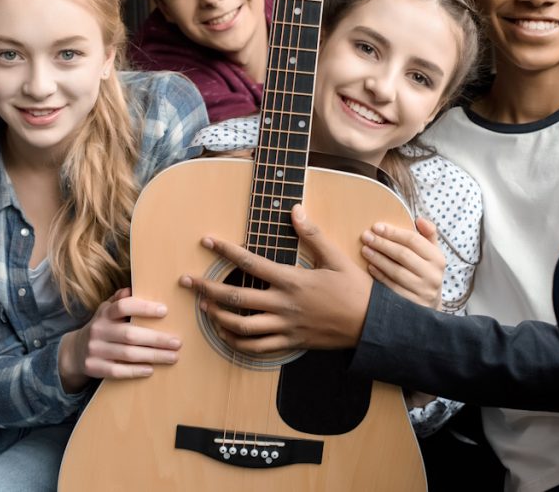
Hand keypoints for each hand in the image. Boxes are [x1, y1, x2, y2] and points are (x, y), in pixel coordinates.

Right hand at [58, 287, 180, 392]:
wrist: (75, 351)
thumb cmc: (102, 327)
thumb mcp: (107, 310)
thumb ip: (120, 300)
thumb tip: (133, 288)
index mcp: (104, 313)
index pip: (123, 306)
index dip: (143, 308)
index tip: (165, 310)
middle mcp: (98, 330)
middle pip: (130, 334)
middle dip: (156, 339)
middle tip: (177, 342)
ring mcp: (95, 350)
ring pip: (127, 354)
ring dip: (153, 356)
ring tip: (172, 356)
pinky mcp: (94, 367)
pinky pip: (117, 371)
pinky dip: (135, 371)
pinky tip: (151, 369)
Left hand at [179, 204, 371, 353]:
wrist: (371, 325)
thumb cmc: (355, 289)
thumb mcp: (336, 257)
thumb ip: (312, 234)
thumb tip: (295, 210)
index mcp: (292, 280)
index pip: (251, 263)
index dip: (226, 251)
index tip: (207, 242)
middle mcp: (283, 305)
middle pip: (236, 298)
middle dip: (207, 288)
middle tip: (187, 282)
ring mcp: (285, 327)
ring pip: (241, 326)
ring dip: (217, 317)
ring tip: (203, 307)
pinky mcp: (290, 344)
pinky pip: (256, 348)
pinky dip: (236, 342)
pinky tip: (226, 334)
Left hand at [362, 217, 444, 308]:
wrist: (430, 304)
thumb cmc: (426, 271)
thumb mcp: (432, 253)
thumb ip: (428, 234)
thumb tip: (420, 220)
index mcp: (438, 258)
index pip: (414, 241)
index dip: (394, 232)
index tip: (376, 226)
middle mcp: (433, 275)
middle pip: (403, 255)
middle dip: (382, 244)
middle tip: (366, 236)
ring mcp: (423, 291)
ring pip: (396, 272)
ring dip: (378, 259)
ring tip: (365, 249)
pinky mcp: (412, 304)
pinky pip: (392, 288)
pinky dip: (380, 276)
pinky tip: (370, 267)